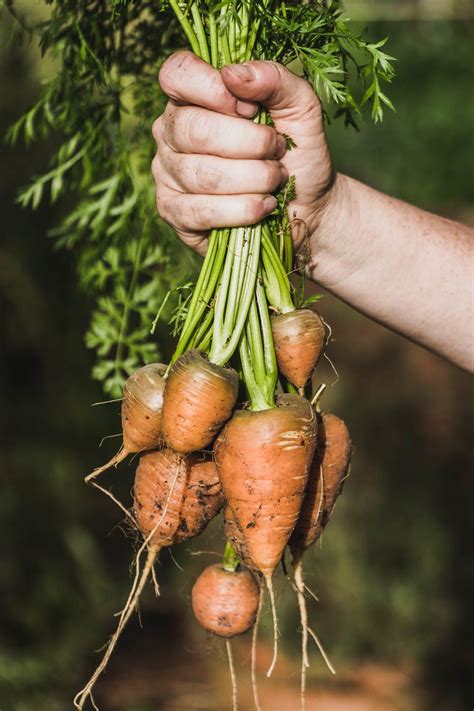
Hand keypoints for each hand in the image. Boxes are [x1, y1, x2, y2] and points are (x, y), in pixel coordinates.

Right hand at [152, 51, 333, 254]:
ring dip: (252, 179)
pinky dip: (240, 210)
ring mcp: (167, 173)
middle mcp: (171, 131)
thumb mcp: (300, 107)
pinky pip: (200, 211)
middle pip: (192, 129)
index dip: (213, 89)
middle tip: (276, 151)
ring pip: (201, 174)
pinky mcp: (173, 212)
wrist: (307, 208)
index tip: (251, 109)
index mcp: (193, 96)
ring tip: (275, 180)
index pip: (177, 74)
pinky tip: (262, 207)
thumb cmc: (297, 153)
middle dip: (249, 143)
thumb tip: (233, 74)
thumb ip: (275, 79)